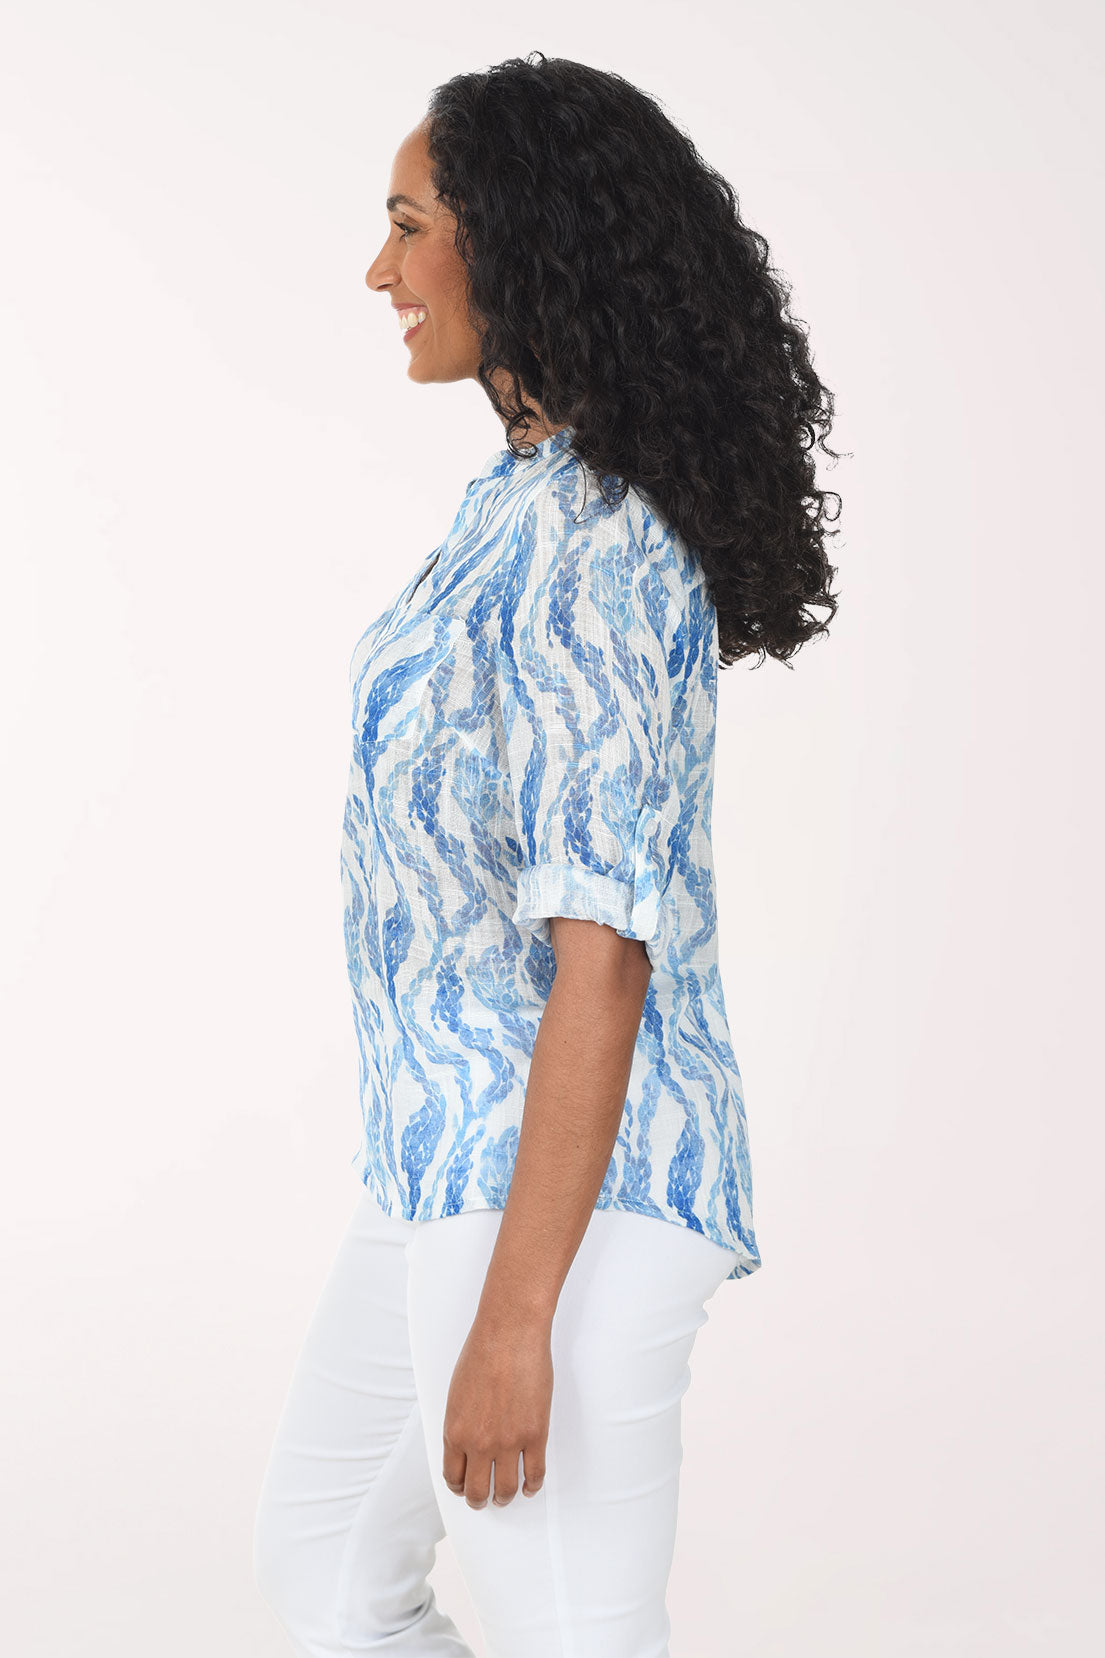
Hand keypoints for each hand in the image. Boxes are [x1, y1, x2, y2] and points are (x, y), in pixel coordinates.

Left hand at [441, 1313, 551, 1508]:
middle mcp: (479, 1443)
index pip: (453, 1476)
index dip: (459, 1487)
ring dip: (504, 1497)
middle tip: (483, 1500)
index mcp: (454, 1431)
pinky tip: (530, 1486)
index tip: (464, 1487)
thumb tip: (468, 1444)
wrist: (509, 1334)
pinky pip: (535, 1473)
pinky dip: (532, 1486)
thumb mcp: (456, 1393)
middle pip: (477, 1491)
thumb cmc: (482, 1353)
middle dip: (479, 1500)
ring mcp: (508, 1442)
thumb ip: (460, 1423)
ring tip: (505, 1496)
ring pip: (505, 1489)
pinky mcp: (535, 1434)